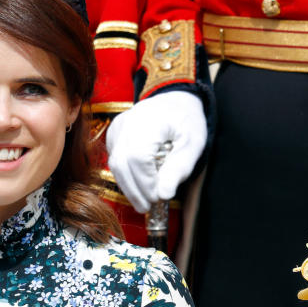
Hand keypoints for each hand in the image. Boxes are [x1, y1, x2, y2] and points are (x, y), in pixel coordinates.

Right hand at [106, 91, 205, 212]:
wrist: (175, 99)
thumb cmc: (186, 121)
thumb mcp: (193, 144)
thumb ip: (179, 169)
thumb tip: (164, 195)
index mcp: (149, 121)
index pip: (138, 158)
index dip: (145, 183)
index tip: (157, 198)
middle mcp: (128, 122)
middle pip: (121, 163)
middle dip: (135, 190)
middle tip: (148, 207)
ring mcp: (118, 127)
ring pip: (115, 164)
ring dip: (128, 186)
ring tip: (144, 201)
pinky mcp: (114, 133)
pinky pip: (114, 159)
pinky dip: (125, 176)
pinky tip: (139, 184)